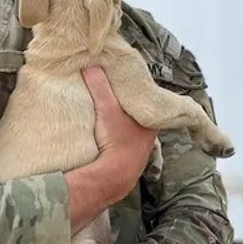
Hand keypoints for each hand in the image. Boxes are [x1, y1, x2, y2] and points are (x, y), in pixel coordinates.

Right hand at [80, 66, 157, 194]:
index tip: (128, 89)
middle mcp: (149, 139)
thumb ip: (100, 86)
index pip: (149, 104)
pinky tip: (106, 143)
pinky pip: (124, 149)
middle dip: (130, 113)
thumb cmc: (116, 141)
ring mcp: (140, 154)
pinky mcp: (128, 166)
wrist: (112, 177)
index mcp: (151, 123)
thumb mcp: (107, 108)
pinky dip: (117, 144)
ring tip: (109, 122)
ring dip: (123, 130)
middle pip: (140, 119)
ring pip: (133, 135)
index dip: (139, 96)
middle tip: (116, 103)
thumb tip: (91, 65)